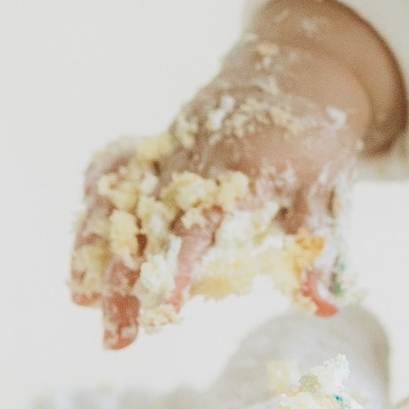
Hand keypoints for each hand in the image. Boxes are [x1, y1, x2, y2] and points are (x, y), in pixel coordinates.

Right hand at [67, 0, 401, 351]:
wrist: (301, 69)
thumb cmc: (316, 140)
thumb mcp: (327, 192)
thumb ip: (317, 252)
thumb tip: (326, 310)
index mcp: (240, 173)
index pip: (200, 230)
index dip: (178, 272)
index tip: (162, 313)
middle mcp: (196, 161)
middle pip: (149, 228)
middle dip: (126, 285)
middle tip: (115, 339)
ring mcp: (171, 148)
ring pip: (119, 199)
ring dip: (97, 251)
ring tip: (81, 300)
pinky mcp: (159, 140)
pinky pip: (116, 165)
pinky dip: (95, 197)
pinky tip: (83, 244)